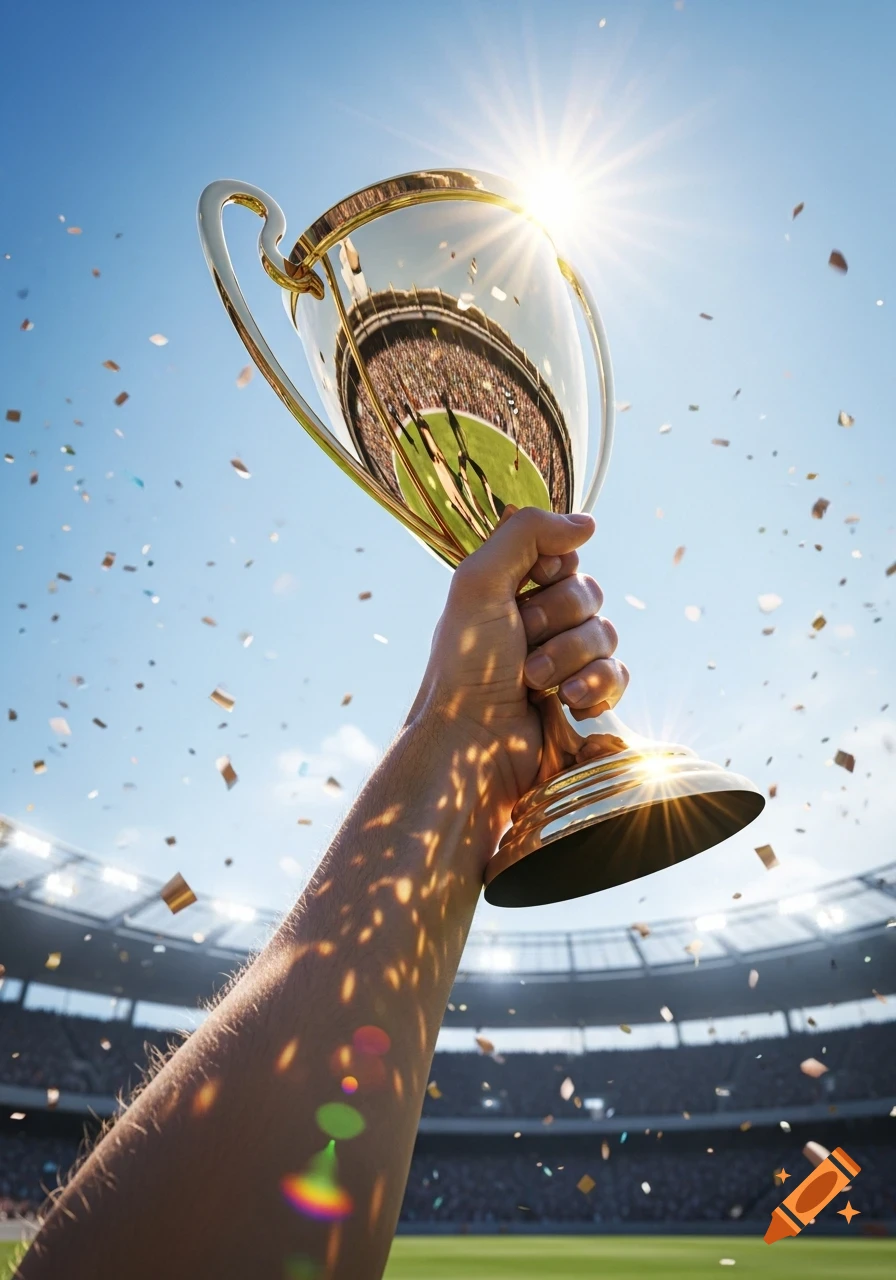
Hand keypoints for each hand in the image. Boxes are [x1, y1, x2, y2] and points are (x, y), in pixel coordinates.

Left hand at [410, 506, 628, 812]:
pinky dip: (596, 685)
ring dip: (571, 657)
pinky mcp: (585, 700)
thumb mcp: (478, 583)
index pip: (564, 557)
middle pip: (590, 594)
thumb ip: (526, 534)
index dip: (554, 570)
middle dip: (559, 620)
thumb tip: (588, 522)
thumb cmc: (464, 668)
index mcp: (510, 592)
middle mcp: (538, 623)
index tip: (531, 585)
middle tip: (522, 644)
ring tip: (535, 683)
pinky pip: (619, 675)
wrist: (473, 747)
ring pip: (608, 635)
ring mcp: (564, 662)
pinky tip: (570, 703)